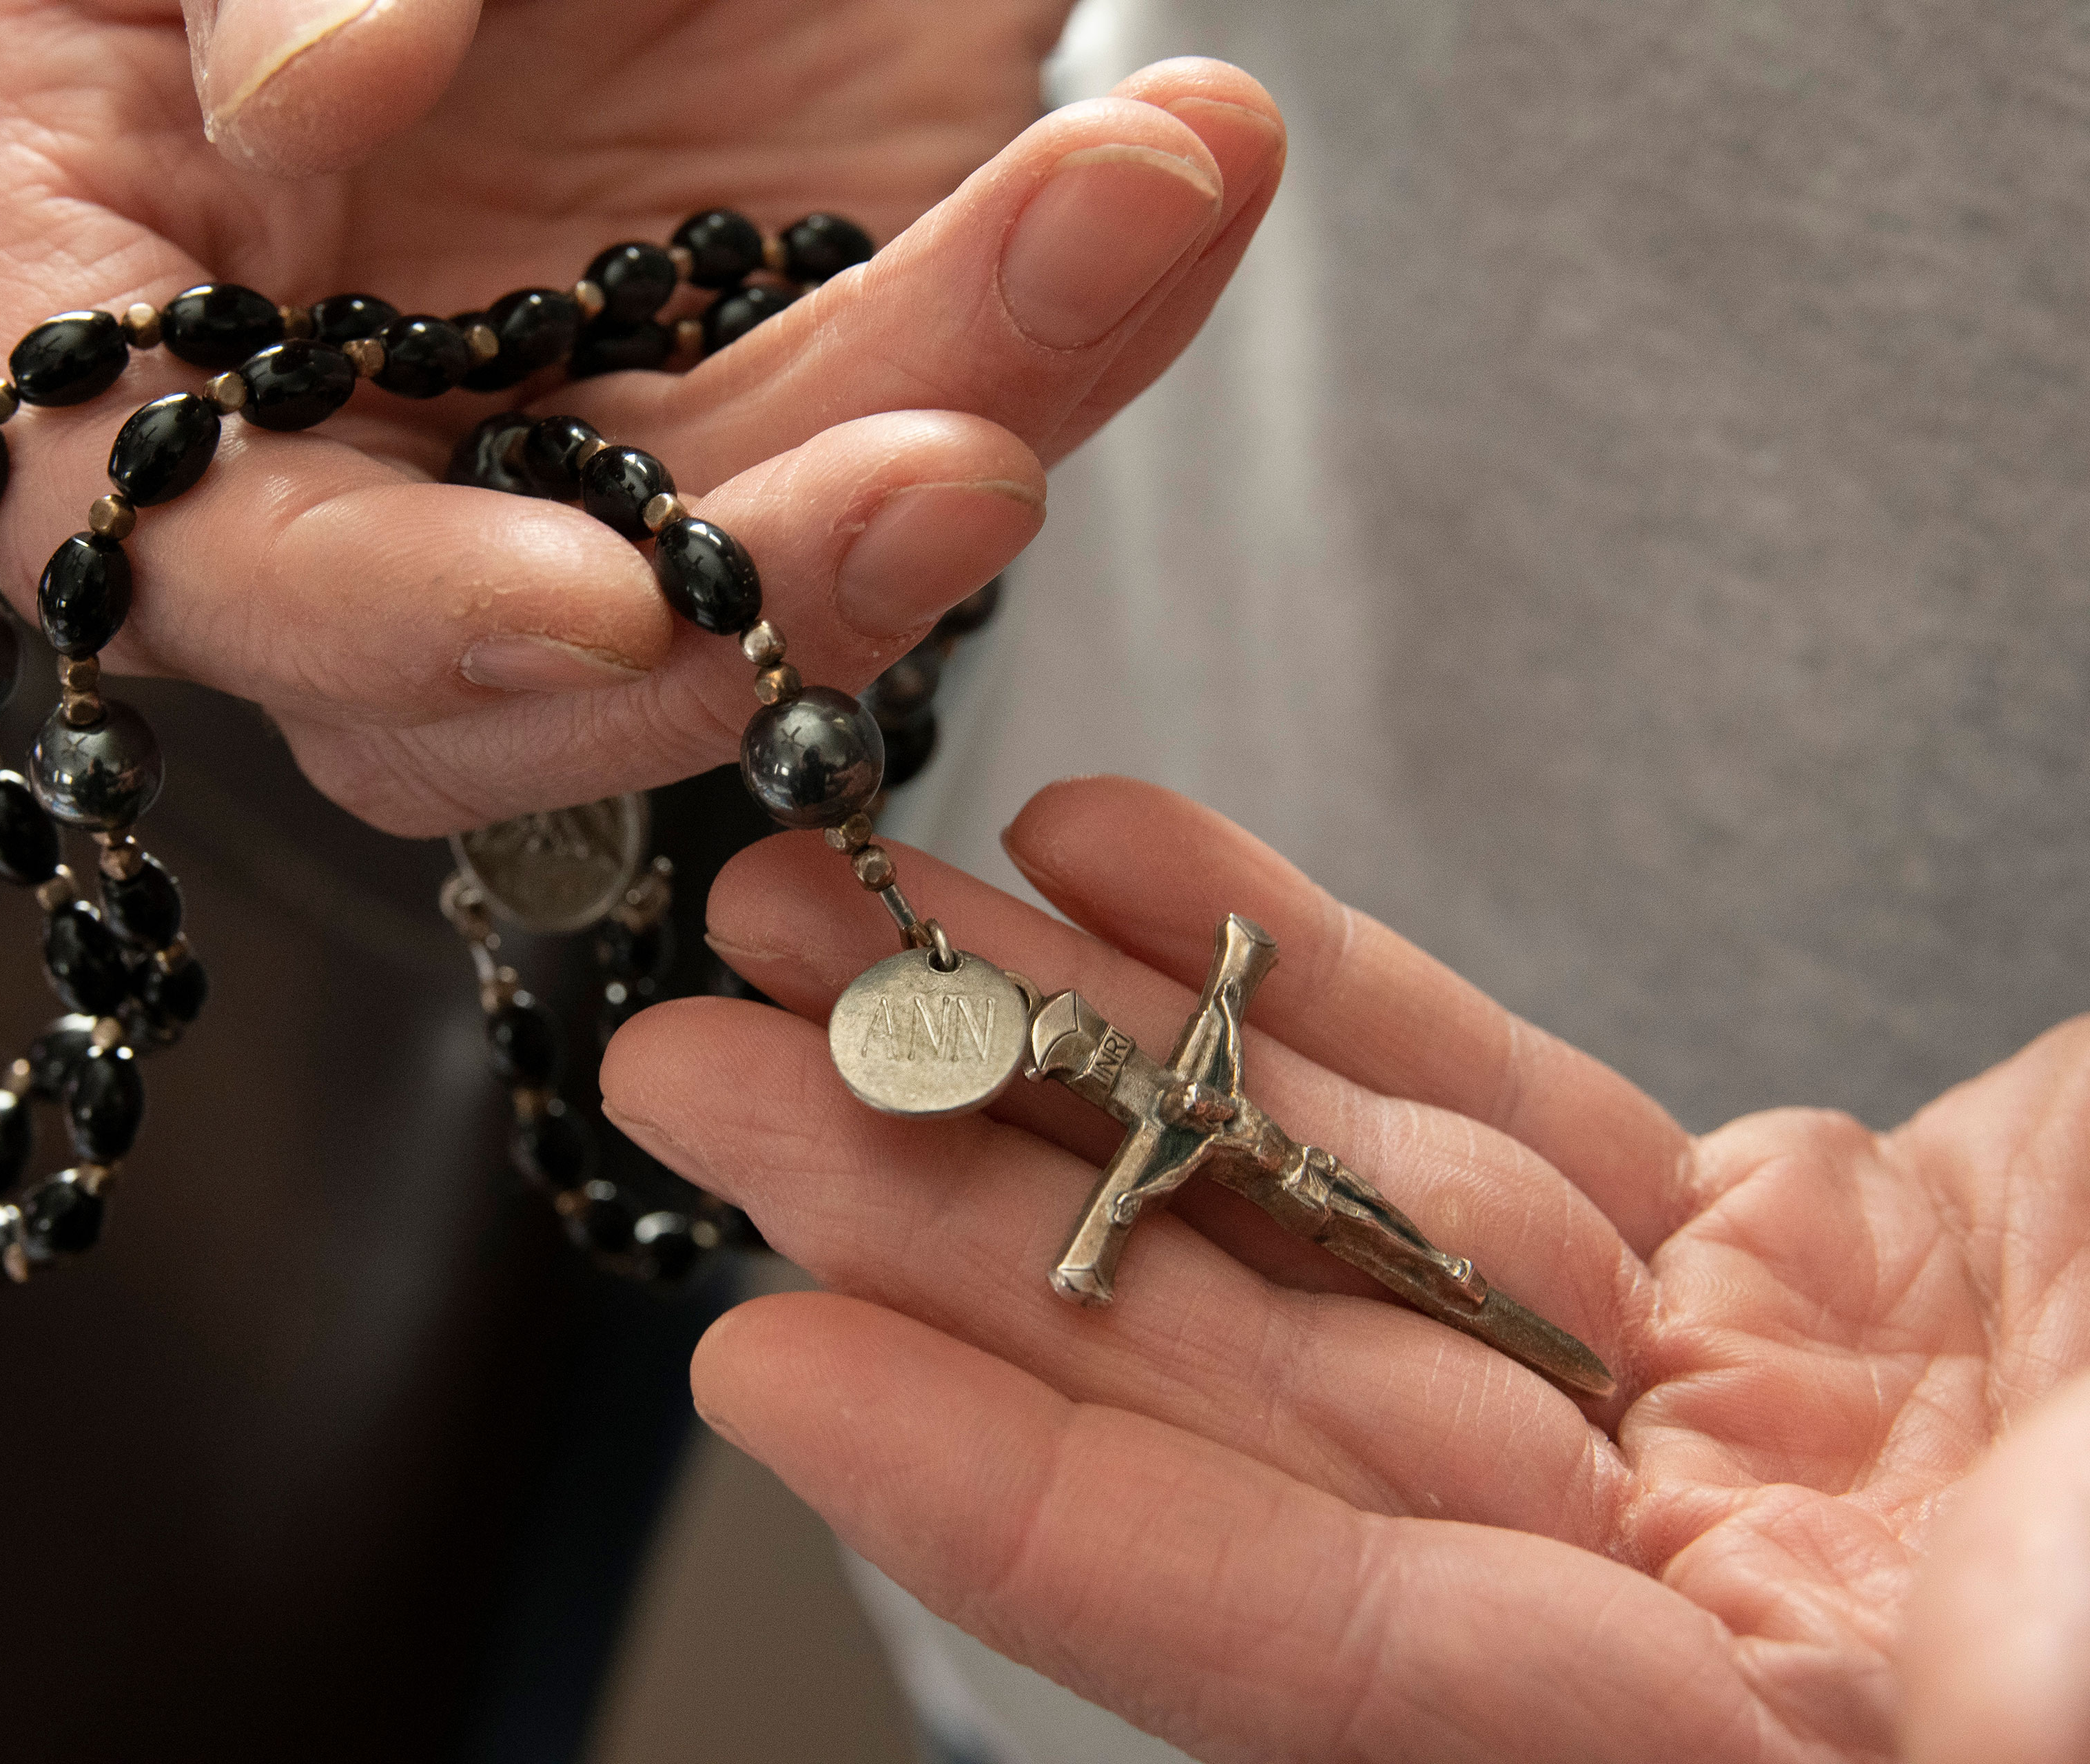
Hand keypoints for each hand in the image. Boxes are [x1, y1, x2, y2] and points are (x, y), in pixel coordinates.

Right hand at [0, 1, 1283, 831]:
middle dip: (734, 607)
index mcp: (116, 249)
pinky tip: (1181, 172)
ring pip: (759, 565)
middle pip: (494, 663)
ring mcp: (573, 401)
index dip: (370, 615)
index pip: (165, 535)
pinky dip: (1079, 315)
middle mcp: (336, 387)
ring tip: (1140, 195)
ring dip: (971, 419)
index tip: (597, 601)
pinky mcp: (790, 369)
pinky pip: (940, 415)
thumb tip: (303, 113)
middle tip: (958, 479)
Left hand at [603, 775, 2089, 1761]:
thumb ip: (1901, 1691)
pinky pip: (1495, 1109)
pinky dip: (1306, 984)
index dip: (1047, 1524)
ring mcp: (1744, 1433)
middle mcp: (1716, 1628)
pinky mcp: (1796, 1268)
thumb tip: (1529, 1679)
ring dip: (1079, 1051)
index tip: (779, 1363)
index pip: (1335, 1662)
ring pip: (1341, 1222)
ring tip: (845, 904)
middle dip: (971, 1220)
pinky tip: (1118, 864)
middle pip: (1268, 1405)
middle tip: (713, 1053)